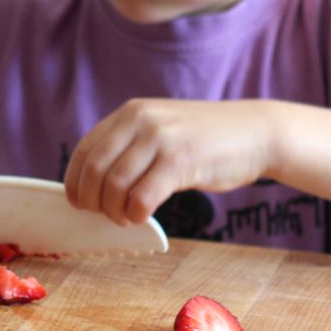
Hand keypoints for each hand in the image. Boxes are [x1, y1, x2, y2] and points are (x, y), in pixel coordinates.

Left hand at [64, 99, 275, 225]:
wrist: (255, 133)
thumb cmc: (204, 140)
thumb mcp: (160, 130)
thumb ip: (130, 146)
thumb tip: (94, 184)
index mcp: (130, 113)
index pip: (85, 149)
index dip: (75, 181)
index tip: (78, 202)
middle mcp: (141, 120)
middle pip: (95, 169)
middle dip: (92, 200)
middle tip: (104, 215)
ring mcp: (161, 139)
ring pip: (115, 185)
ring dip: (114, 210)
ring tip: (126, 217)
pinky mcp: (181, 161)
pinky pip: (142, 197)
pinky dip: (135, 214)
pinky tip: (142, 217)